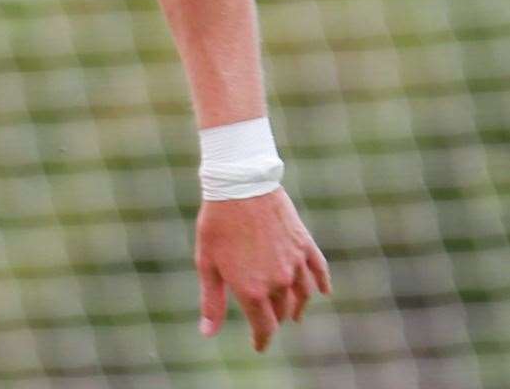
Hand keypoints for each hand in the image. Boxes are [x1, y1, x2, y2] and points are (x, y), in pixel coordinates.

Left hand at [196, 187, 329, 351]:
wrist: (239, 185)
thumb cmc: (217, 223)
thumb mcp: (207, 263)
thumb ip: (211, 301)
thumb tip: (208, 333)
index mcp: (252, 290)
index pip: (264, 327)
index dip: (262, 339)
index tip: (259, 346)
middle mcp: (279, 281)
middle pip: (282, 311)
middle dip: (275, 319)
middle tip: (268, 321)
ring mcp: (295, 263)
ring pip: (303, 295)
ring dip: (298, 306)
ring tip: (294, 313)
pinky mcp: (304, 244)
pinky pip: (319, 270)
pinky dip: (322, 283)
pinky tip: (323, 291)